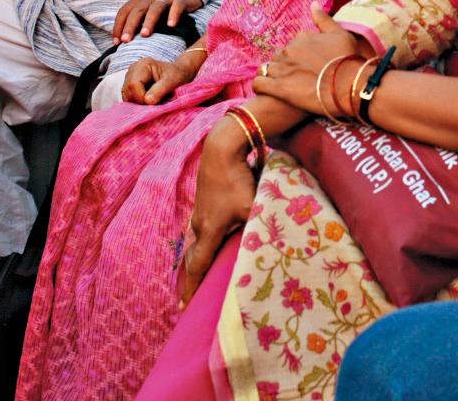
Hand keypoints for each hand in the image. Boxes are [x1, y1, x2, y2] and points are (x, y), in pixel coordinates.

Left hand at [112, 0, 203, 43]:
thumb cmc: (166, 1)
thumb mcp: (150, 4)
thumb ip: (140, 17)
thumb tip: (125, 39)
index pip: (125, 10)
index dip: (119, 25)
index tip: (116, 41)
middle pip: (138, 9)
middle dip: (130, 25)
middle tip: (126, 40)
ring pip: (156, 7)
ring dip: (149, 21)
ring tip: (144, 35)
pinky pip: (177, 5)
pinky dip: (173, 14)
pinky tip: (171, 25)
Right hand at [122, 53, 202, 104]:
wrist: (178, 72)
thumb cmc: (177, 75)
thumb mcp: (172, 82)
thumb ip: (160, 90)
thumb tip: (147, 101)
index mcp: (144, 65)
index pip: (133, 85)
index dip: (141, 97)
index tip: (153, 103)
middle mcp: (134, 68)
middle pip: (128, 90)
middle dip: (139, 101)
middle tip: (155, 102)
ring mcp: (130, 76)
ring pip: (126, 95)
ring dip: (138, 102)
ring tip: (153, 99)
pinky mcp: (130, 83)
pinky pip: (129, 96)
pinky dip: (137, 101)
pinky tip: (149, 99)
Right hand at [178, 115, 257, 303]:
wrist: (221, 148)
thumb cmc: (238, 179)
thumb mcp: (253, 205)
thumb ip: (261, 227)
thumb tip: (275, 245)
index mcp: (209, 231)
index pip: (198, 267)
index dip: (191, 289)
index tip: (183, 308)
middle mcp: (199, 224)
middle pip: (191, 259)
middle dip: (189, 280)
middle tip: (186, 300)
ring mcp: (199, 212)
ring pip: (193, 243)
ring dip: (193, 260)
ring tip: (195, 274)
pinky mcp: (203, 201)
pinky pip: (197, 230)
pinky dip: (199, 243)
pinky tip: (204, 242)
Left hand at [251, 5, 371, 116]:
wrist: (348, 86)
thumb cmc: (348, 60)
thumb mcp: (340, 34)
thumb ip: (323, 19)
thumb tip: (313, 3)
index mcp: (301, 37)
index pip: (292, 45)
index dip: (299, 56)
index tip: (308, 66)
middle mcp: (289, 50)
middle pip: (279, 57)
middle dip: (285, 66)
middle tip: (298, 79)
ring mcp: (282, 69)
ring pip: (267, 69)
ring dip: (272, 76)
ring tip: (283, 85)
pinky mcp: (278, 88)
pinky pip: (259, 84)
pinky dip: (261, 86)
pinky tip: (269, 90)